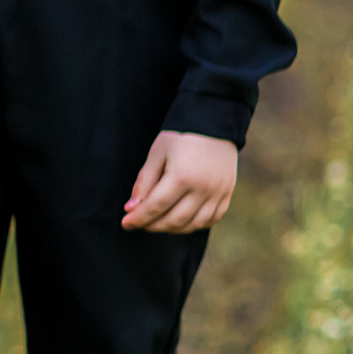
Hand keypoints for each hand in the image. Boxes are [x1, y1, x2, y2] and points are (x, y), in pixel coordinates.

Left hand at [122, 131, 238, 232]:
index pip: (156, 206)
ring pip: (192, 225)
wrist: (214, 125)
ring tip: (157, 222)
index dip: (138, 218)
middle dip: (152, 225)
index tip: (125, 223)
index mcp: (182, 176)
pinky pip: (210, 220)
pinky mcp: (227, 195)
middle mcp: (203, 189)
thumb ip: (144, 182)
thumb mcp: (158, 153)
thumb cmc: (182, 137)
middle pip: (173, 220)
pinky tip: (180, 221)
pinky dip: (193, 225)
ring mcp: (218, 194)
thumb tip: (131, 208)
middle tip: (139, 223)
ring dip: (171, 228)